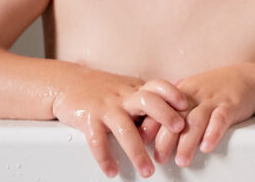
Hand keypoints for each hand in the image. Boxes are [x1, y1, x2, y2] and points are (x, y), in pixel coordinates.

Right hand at [51, 67, 187, 177]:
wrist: (68, 83)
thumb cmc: (104, 89)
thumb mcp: (129, 88)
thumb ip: (150, 97)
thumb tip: (180, 108)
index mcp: (135, 89)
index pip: (158, 85)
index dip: (173, 93)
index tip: (186, 106)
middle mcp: (123, 96)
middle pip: (148, 101)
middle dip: (165, 115)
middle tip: (177, 130)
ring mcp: (106, 107)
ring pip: (125, 128)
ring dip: (137, 152)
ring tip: (147, 171)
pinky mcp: (88, 119)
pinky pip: (97, 141)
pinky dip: (105, 158)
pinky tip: (112, 171)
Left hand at [140, 63, 254, 167]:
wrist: (247, 78)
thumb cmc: (215, 88)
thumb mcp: (190, 91)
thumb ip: (170, 106)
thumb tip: (145, 125)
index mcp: (180, 93)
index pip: (159, 109)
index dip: (150, 126)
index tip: (141, 142)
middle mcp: (194, 95)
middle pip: (175, 117)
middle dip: (165, 140)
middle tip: (160, 158)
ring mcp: (212, 100)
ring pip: (196, 121)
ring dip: (187, 142)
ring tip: (182, 160)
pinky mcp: (230, 105)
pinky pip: (220, 119)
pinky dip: (213, 133)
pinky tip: (207, 146)